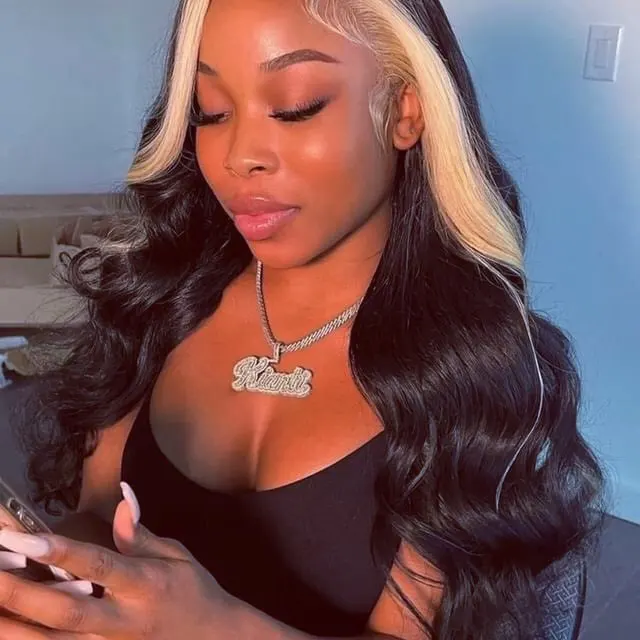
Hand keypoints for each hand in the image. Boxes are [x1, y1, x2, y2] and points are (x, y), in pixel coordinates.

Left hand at [0, 483, 238, 638]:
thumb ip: (141, 535)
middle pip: (65, 612)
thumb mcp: (176, 557)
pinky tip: (8, 628)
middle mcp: (123, 622)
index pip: (99, 566)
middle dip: (20, 595)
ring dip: (13, 628)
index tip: (24, 538)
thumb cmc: (193, 593)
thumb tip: (121, 498)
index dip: (62, 553)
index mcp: (144, 585)